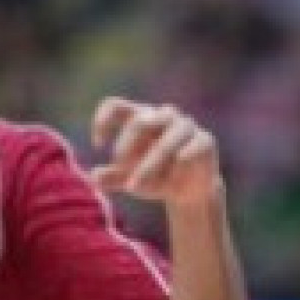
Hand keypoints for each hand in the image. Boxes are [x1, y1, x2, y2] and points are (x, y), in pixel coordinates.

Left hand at [89, 98, 221, 206]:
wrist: (190, 193)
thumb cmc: (156, 178)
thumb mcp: (130, 180)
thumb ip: (112, 177)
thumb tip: (95, 178)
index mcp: (141, 118)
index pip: (116, 106)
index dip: (103, 120)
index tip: (98, 144)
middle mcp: (163, 116)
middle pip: (140, 123)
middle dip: (126, 148)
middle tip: (119, 169)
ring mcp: (186, 127)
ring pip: (166, 141)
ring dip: (149, 166)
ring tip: (135, 188)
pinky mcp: (205, 141)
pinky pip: (193, 146)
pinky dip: (182, 160)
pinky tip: (175, 174)